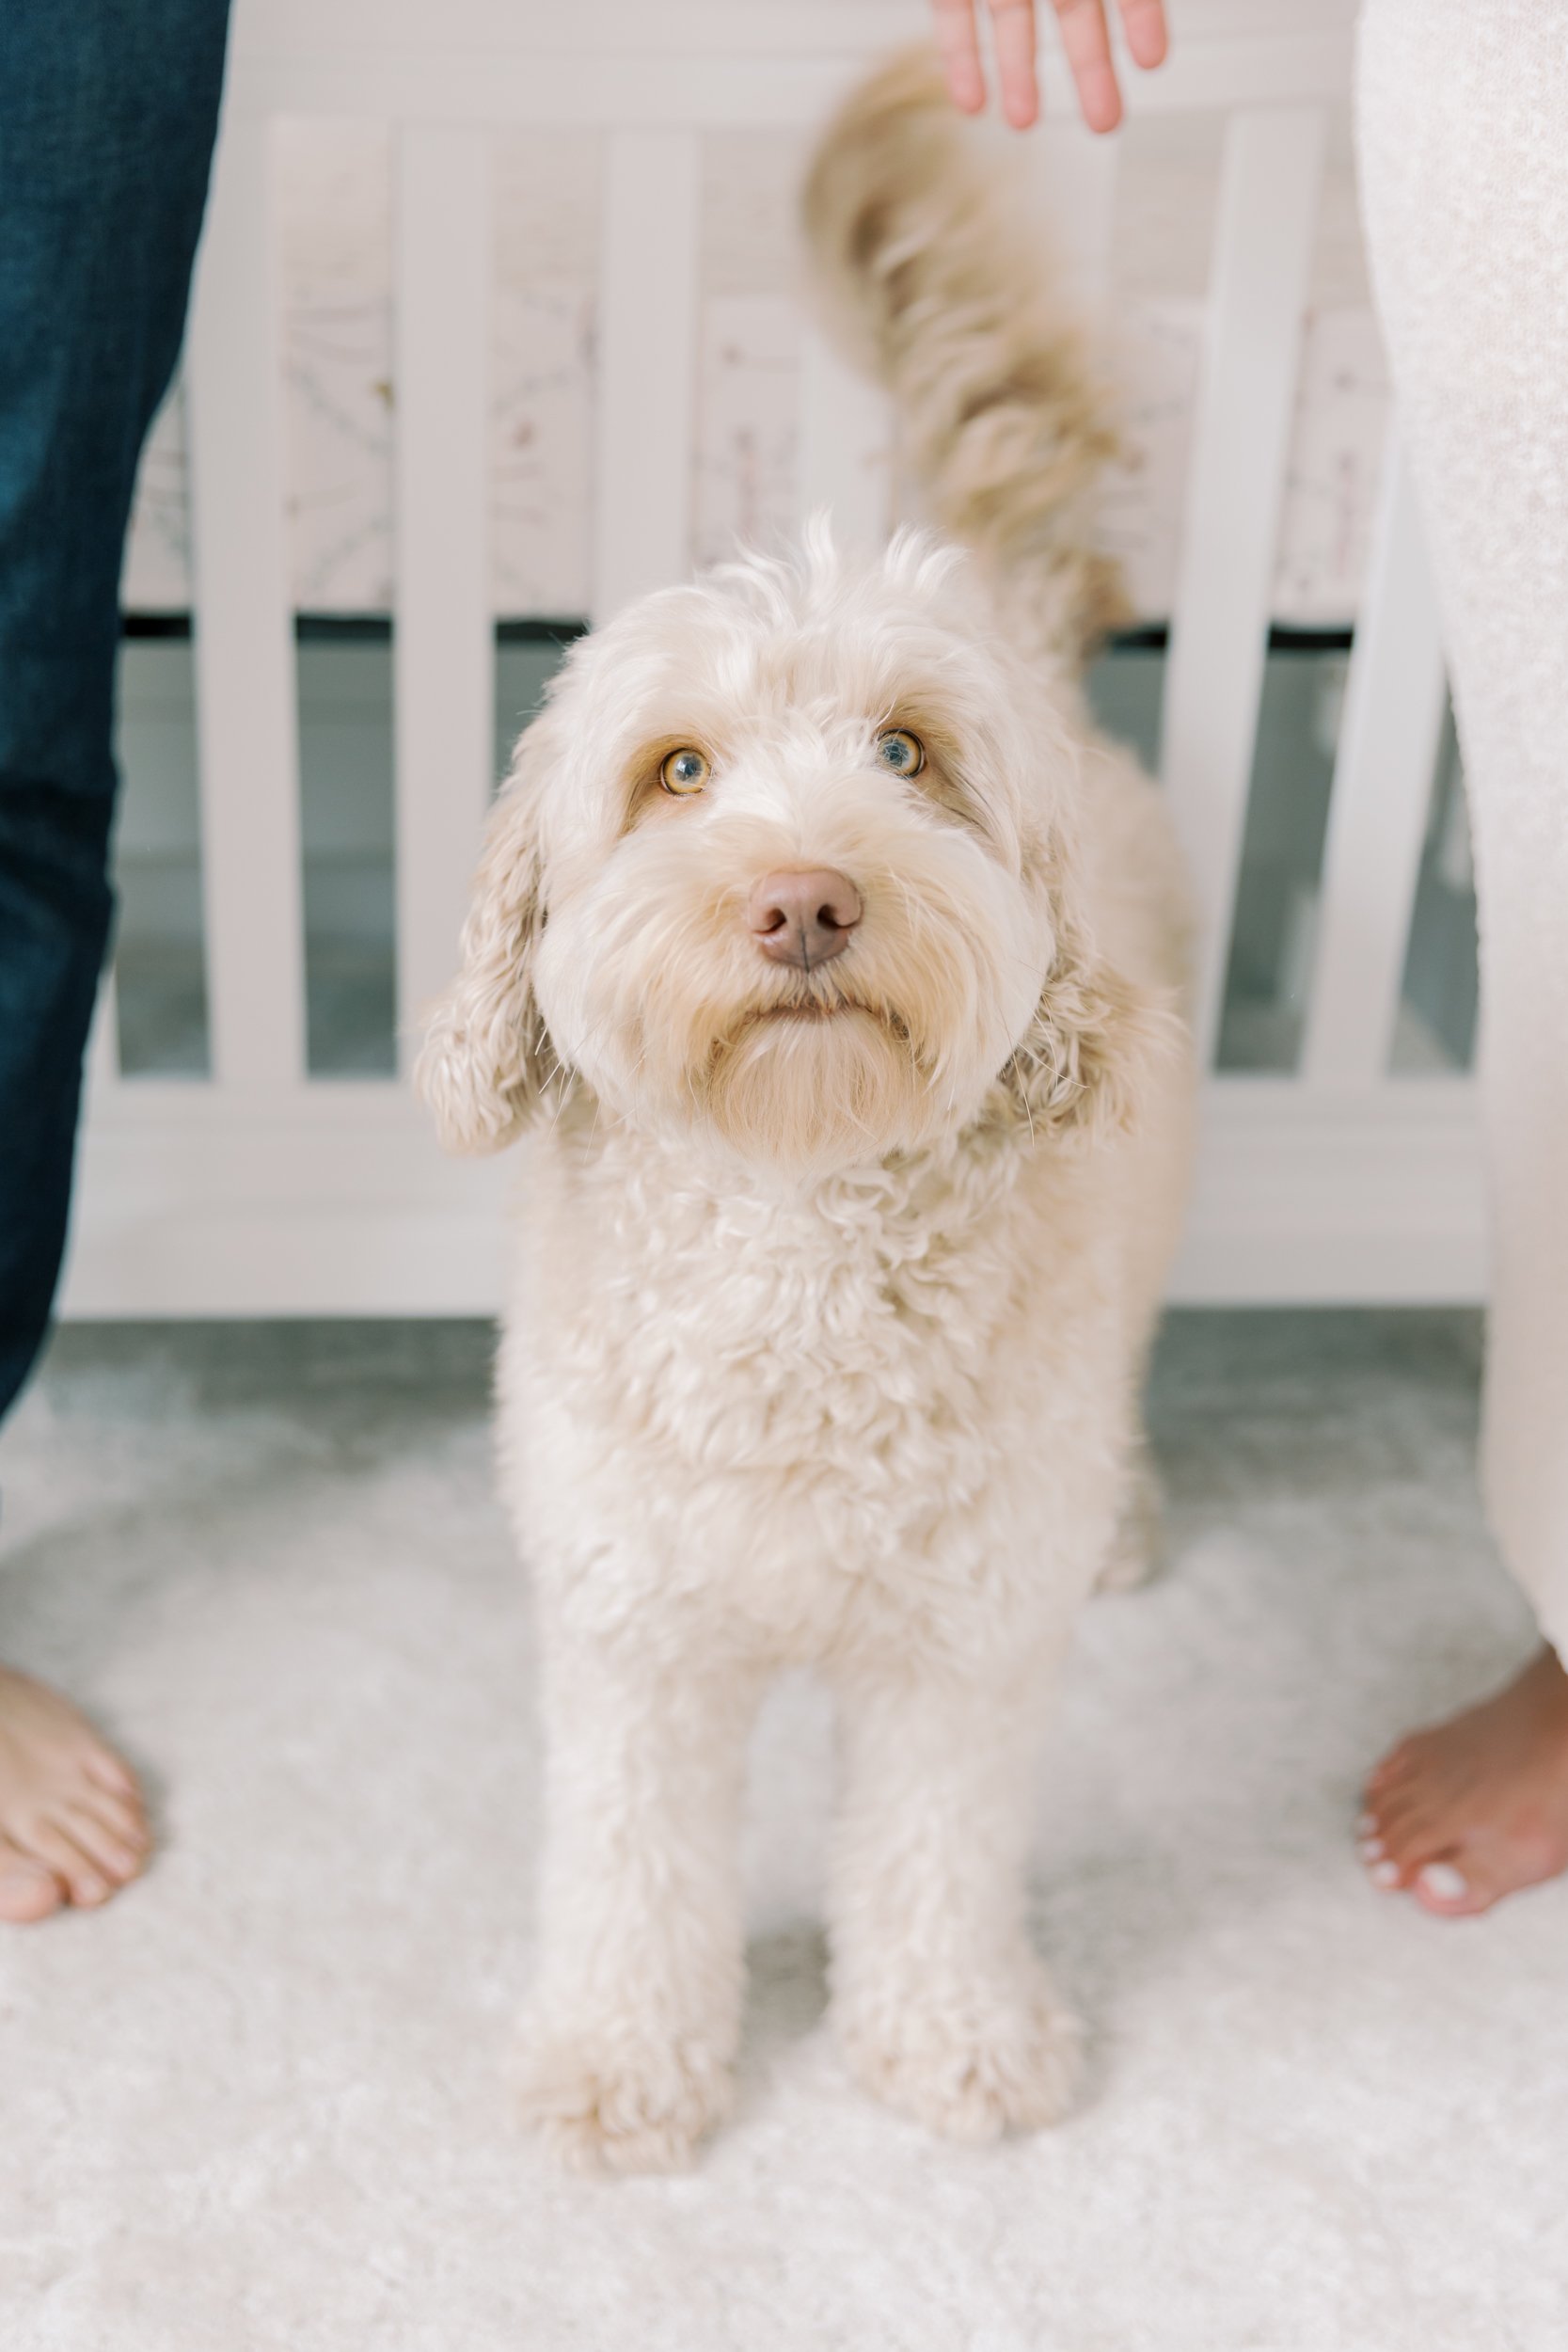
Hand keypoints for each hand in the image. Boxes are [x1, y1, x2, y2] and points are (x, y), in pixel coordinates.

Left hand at [931, 0, 1167, 133]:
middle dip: (1088, 69)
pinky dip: (961, 57)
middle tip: (1105, 122)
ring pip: (1013, 17)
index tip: (1152, 60)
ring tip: (1023, 123)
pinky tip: (972, 102)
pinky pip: (955, 11)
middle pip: (1072, 12)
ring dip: (1018, 73)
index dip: (1141, 15)